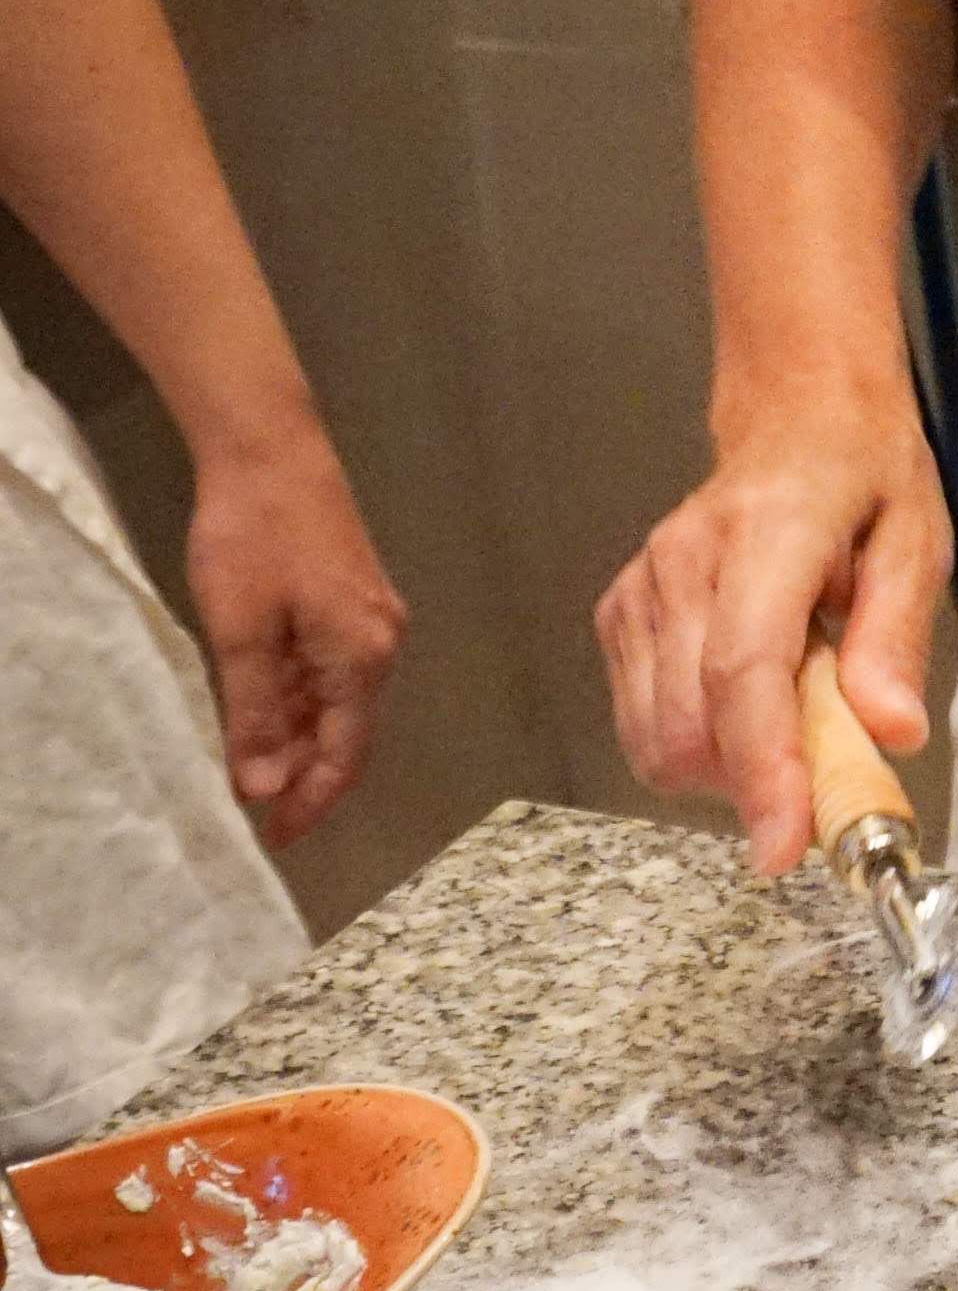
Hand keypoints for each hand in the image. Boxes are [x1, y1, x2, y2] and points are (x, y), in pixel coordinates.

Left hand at [184, 415, 404, 847]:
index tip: (276, 839)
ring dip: (298, 737)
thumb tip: (263, 785)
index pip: (345, 753)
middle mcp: (381, 642)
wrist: (271, 451)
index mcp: (362, 657)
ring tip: (250, 769)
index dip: (311, 801)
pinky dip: (299, 699)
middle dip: (306, 775)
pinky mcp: (351, 598)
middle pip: (349, 730)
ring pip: (337, 699)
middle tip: (259, 814)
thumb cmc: (256, 540)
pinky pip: (331, 669)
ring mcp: (370, 617)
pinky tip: (262, 710)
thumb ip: (255, 713)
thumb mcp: (242, 634)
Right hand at [594, 381, 944, 871]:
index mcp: (768, 533)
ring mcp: (642, 587)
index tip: (782, 847)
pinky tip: (750, 698)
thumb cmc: (863, 475)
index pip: (744, 670)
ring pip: (657, 736)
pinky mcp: (620, 612)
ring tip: (796, 710)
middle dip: (757, 783)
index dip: (762, 770)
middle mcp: (684, 561)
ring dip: (727, 766)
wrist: (794, 416)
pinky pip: (641, 719)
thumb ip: (895, 639)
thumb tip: (890, 734)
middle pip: (692, 721)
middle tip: (830, 773)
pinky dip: (697, 741)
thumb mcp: (916, 541)